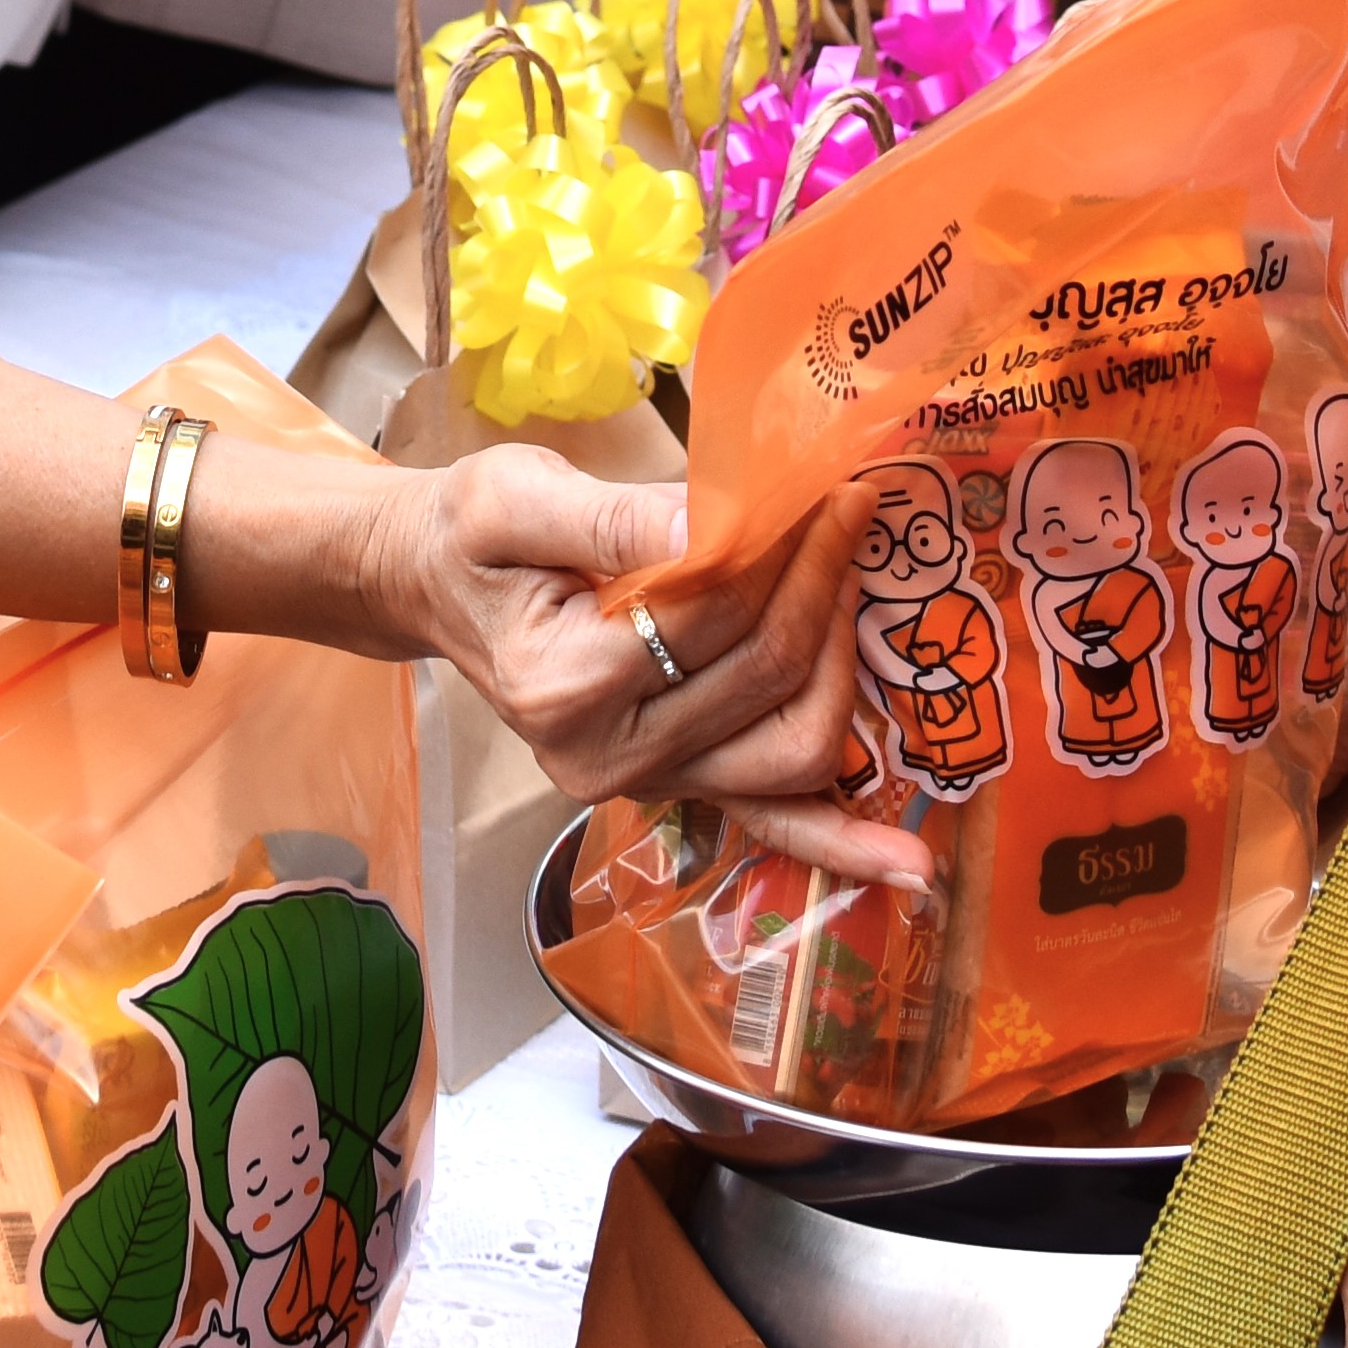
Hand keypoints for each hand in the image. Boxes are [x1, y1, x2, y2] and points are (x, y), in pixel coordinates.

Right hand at [352, 451, 914, 882]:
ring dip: (841, 660)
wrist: (439, 589)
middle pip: (766, 673)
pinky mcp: (677, 785)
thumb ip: (613, 516)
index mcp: (564, 684)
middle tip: (848, 505)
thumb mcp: (512, 496)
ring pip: (793, 744)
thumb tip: (717, 522)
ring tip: (851, 574)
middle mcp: (607, 757)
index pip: (714, 612)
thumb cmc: (475, 538)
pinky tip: (908, 865)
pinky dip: (839, 841)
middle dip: (821, 582)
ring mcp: (646, 783)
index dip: (780, 541)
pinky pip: (771, 818)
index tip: (821, 481)